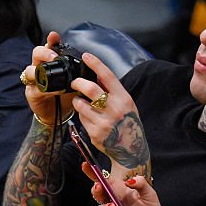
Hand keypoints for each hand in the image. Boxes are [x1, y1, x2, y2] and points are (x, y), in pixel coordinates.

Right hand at [22, 31, 76, 124]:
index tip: (54, 36)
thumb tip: (90, 63)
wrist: (58, 113)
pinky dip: (45, 89)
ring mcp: (33, 81)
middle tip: (54, 57)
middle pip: (36, 54)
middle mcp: (39, 68)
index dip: (50, 41)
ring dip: (40, 71)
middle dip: (44, 53)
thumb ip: (76, 70)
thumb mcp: (73, 80)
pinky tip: (54, 90)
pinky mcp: (31, 93)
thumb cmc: (65, 94)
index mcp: (50, 62)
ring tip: (52, 74)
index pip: (49, 47)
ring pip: (30, 70)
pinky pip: (35, 89)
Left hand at [69, 55, 146, 173]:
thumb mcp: (126, 104)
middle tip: (74, 82)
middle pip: (90, 88)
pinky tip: (87, 116)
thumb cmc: (128, 123)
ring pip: (81, 104)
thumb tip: (97, 74)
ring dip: (77, 100)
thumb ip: (113, 90)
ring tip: (80, 101)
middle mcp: (115, 109)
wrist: (130, 150)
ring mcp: (104, 122)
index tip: (86, 56)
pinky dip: (81, 114)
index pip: (108, 76)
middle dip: (78, 82)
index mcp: (124, 99)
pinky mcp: (95, 133)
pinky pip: (81, 118)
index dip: (95, 63)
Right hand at [94, 173, 175, 205]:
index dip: (92, 172)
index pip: (103, 180)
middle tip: (100, 186)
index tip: (85, 164)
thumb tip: (130, 180)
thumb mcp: (150, 195)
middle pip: (97, 194)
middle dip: (96, 189)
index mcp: (118, 191)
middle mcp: (112, 202)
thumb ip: (142, 184)